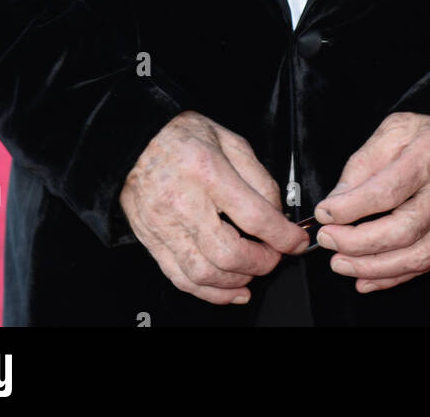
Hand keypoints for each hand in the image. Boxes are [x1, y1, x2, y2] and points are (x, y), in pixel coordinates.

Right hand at [119, 110, 309, 304]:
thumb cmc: (181, 136)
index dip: (283, 236)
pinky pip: (181, 278)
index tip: (295, 241)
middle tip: (275, 255)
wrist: (134, 140)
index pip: (254, 216)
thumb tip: (276, 212)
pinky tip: (229, 290)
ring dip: (237, 281)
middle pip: (229, 253)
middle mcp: (184, 201)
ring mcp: (164, 225)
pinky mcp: (152, 241)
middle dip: (262, 262)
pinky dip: (209, 293)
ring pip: (205, 273)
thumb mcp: (228, 139)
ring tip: (253, 271)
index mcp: (207, 171)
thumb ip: (257, 176)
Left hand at [313, 112, 429, 292]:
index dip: (352, 207)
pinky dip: (394, 277)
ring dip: (374, 267)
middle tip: (329, 241)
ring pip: (418, 255)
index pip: (389, 190)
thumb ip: (364, 164)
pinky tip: (367, 278)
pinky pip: (428, 263)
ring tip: (342, 264)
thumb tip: (336, 202)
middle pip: (405, 229)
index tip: (325, 213)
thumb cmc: (428, 134)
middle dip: (359, 243)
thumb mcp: (393, 130)